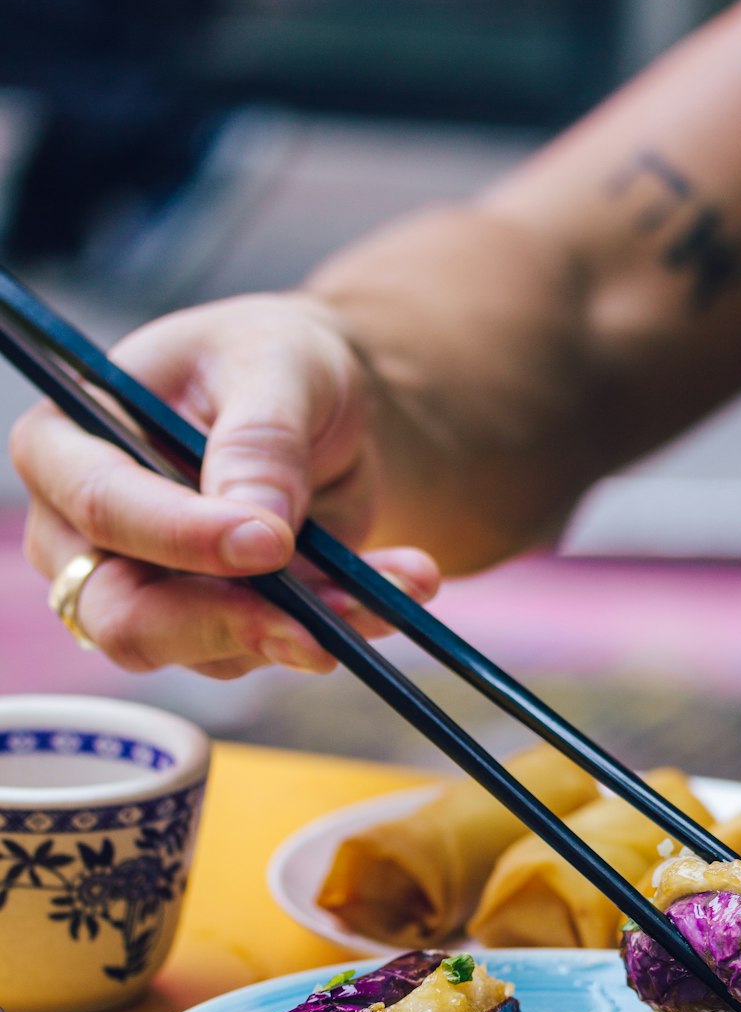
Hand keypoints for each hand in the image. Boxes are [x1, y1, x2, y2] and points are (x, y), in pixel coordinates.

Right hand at [10, 292, 439, 676]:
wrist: (324, 405)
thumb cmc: (273, 361)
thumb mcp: (278, 365)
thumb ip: (261, 439)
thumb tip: (257, 527)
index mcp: (68, 443)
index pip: (104, 506)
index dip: (180, 535)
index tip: (268, 543)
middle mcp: (84, 533)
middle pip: (123, 616)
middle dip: (228, 626)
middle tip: (317, 631)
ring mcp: (143, 591)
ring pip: (204, 650)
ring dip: (307, 630)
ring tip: (401, 582)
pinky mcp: (210, 626)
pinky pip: (265, 650)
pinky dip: (340, 625)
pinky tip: (399, 588)